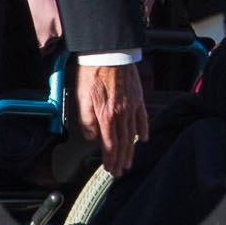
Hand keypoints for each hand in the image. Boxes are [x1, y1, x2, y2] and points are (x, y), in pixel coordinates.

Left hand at [76, 63, 148, 177]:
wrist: (109, 53)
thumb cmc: (93, 72)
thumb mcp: (82, 97)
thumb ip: (87, 120)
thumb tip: (91, 137)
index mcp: (107, 115)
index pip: (110, 144)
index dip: (110, 159)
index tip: (111, 169)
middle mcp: (121, 114)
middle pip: (122, 142)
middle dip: (121, 159)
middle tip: (119, 171)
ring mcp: (131, 106)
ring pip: (132, 134)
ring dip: (130, 150)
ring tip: (129, 161)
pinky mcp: (137, 98)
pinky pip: (142, 118)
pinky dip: (143, 130)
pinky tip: (142, 138)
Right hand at [196, 23, 225, 118]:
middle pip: (225, 71)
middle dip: (221, 94)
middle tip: (222, 115)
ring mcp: (224, 44)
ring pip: (213, 70)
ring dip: (211, 91)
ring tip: (214, 111)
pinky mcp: (216, 50)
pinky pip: (208, 68)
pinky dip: (206, 84)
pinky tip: (208, 99)